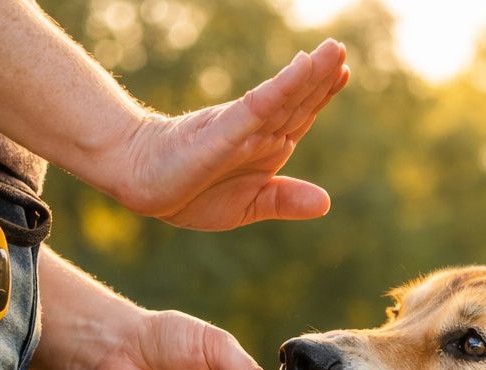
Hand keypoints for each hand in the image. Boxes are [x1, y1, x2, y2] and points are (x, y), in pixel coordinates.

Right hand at [110, 39, 349, 230]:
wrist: (143, 187)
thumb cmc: (191, 193)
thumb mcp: (248, 205)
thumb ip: (284, 200)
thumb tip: (325, 203)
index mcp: (265, 145)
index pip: (301, 113)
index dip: (322, 93)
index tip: (342, 71)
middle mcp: (257, 131)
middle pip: (298, 100)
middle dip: (322, 75)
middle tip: (340, 48)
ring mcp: (242, 129)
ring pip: (284, 97)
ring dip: (309, 73)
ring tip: (334, 49)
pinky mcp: (224, 132)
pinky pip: (258, 107)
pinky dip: (281, 88)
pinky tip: (301, 68)